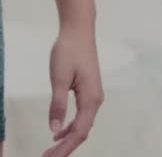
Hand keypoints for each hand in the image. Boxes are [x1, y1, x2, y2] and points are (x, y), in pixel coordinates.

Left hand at [43, 27, 102, 156]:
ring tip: (51, 149)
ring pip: (82, 125)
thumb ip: (58, 104)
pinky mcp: (89, 90)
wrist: (79, 30)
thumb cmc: (69, 51)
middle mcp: (96, 99)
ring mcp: (94, 95)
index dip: (65, 149)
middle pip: (82, 132)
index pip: (79, 132)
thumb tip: (54, 128)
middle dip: (65, 148)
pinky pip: (82, 116)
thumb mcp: (59, 78)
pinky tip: (59, 131)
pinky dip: (70, 127)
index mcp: (91, 98)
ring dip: (67, 139)